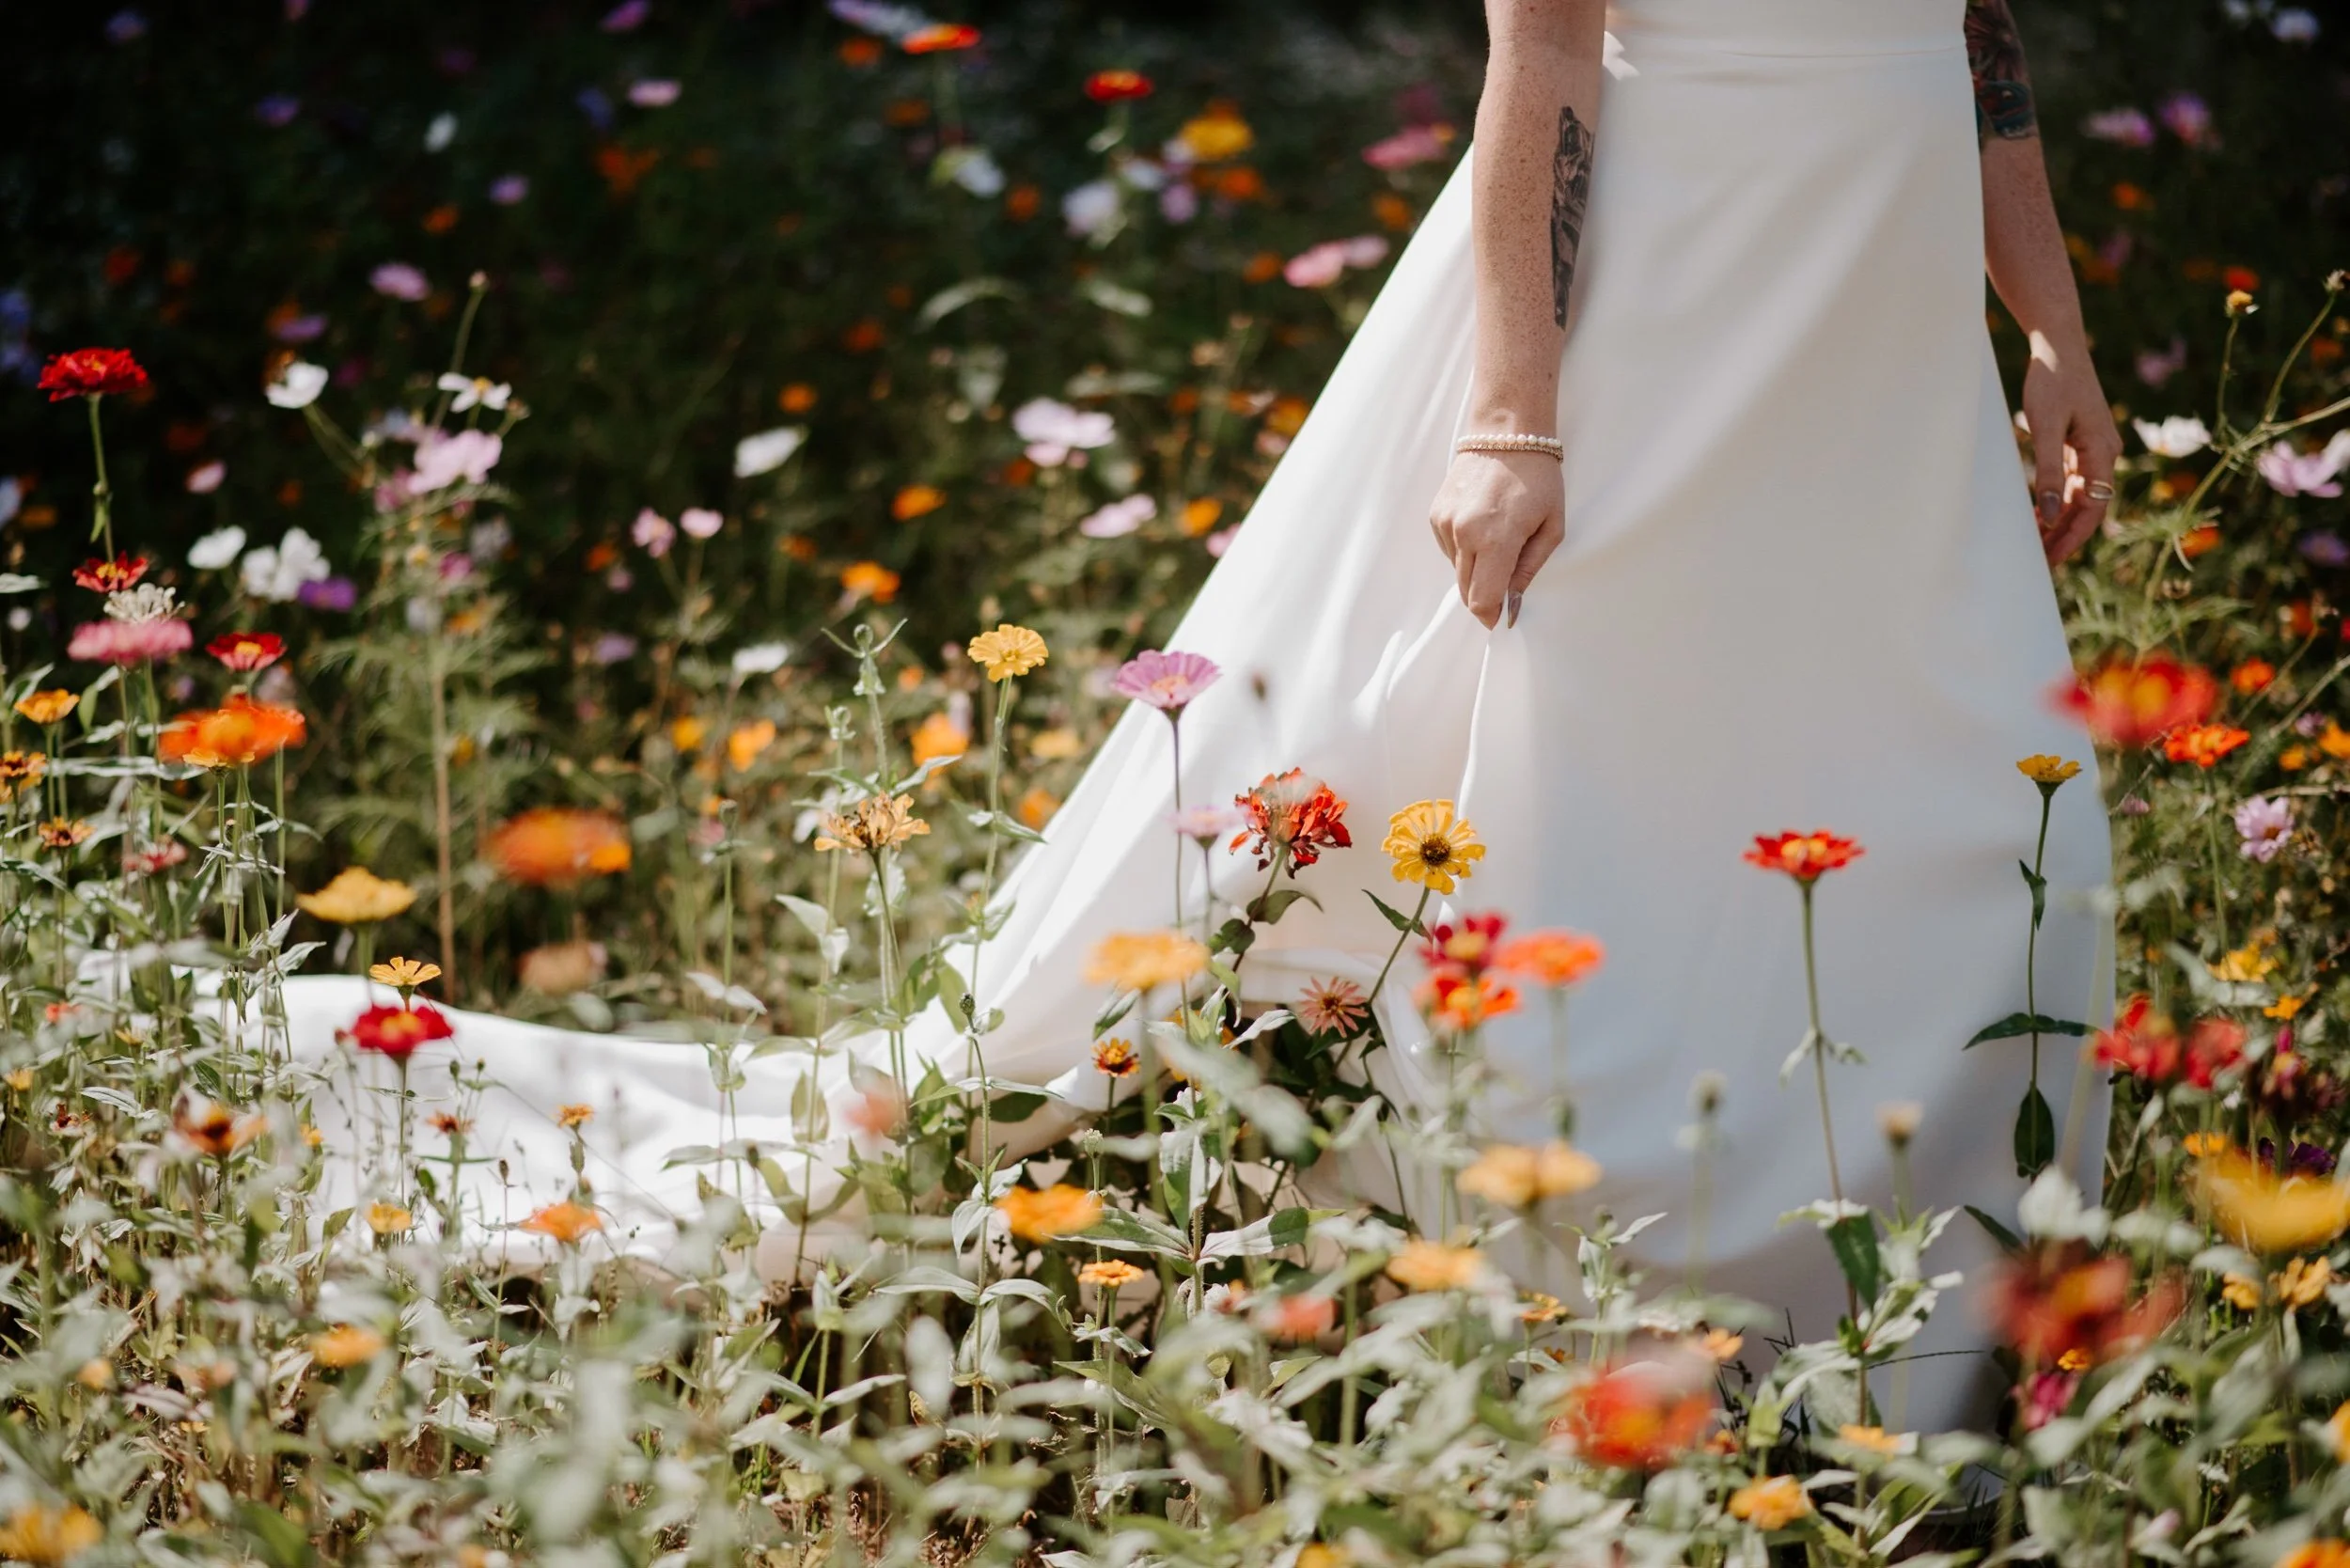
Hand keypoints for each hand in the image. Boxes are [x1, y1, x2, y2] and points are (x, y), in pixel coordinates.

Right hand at [1428, 447, 1564, 627]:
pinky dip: (1465, 549)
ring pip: (1457, 570)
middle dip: (1485, 595)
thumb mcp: (1551, 526)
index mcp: (1497, 539)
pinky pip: (1449, 549)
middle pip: (1466, 591)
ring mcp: (1446, 523)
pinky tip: (1483, 526)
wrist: (1506, 434)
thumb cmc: (1538, 479)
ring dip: (1476, 570)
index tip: (1501, 618)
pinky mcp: (1436, 514)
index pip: (1482, 599)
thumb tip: (1512, 603)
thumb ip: (1529, 569)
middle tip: (1506, 580)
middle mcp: (1465, 533)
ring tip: (1499, 540)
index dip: (1491, 616)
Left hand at [2020, 335, 2120, 565]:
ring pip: (2079, 494)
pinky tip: (2035, 512)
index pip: (2093, 507)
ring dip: (2058, 519)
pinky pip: (2071, 479)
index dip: (2071, 537)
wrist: (2057, 344)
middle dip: (2064, 535)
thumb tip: (2049, 514)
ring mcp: (2093, 447)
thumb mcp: (2045, 428)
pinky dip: (2055, 498)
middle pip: (2088, 505)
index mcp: (2102, 451)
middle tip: (2037, 562)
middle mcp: (2104, 452)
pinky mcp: (2079, 440)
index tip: (2049, 561)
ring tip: (2033, 543)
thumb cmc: (2052, 381)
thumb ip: (2048, 471)